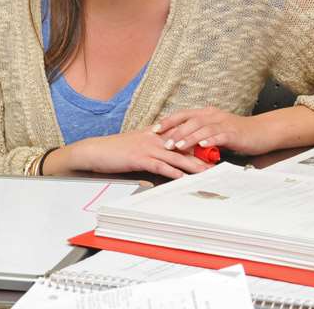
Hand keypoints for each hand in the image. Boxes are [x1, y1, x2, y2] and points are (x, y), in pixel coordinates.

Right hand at [58, 128, 212, 178]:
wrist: (96, 150)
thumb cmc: (115, 150)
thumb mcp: (136, 145)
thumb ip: (153, 148)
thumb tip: (168, 156)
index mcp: (155, 134)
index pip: (181, 137)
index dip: (198, 142)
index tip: (213, 148)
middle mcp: (154, 139)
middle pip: (184, 146)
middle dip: (201, 155)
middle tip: (218, 163)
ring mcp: (148, 148)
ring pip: (176, 157)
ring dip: (193, 165)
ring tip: (208, 173)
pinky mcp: (140, 159)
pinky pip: (161, 166)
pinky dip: (173, 172)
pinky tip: (184, 178)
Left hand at [155, 107, 272, 155]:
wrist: (262, 132)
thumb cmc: (238, 133)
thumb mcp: (216, 133)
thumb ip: (200, 136)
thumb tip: (183, 144)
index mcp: (207, 114)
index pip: (183, 115)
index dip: (168, 121)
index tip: (154, 129)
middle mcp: (213, 116)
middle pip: (190, 121)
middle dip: (175, 132)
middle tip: (163, 142)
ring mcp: (223, 123)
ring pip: (202, 128)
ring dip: (189, 137)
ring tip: (178, 146)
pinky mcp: (233, 133)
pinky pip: (220, 135)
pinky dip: (210, 140)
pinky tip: (203, 146)